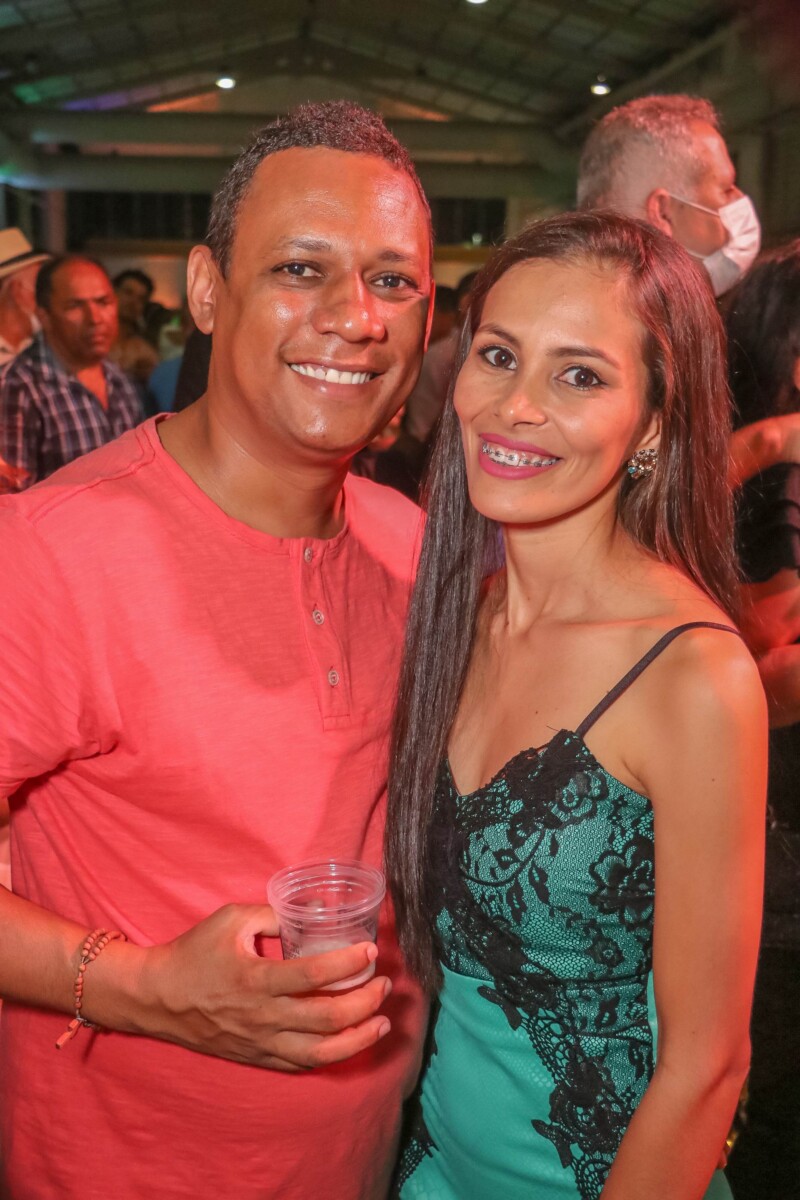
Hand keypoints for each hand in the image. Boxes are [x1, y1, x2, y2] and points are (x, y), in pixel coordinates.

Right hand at [118, 904, 391, 1071]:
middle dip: (365, 1002)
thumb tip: (315, 908)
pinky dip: (331, 1056)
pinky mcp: (257, 1058)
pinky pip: (301, 1065)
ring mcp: (260, 1043)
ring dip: (358, 1038)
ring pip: (321, 1052)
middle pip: (326, 1017)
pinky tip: (349, 1041)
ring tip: (383, 1023)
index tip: (370, 950)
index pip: (313, 975)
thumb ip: (273, 914)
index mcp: (255, 979)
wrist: (157, 998)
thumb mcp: (230, 919)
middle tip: (384, 984)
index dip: (348, 963)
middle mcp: (261, 1016)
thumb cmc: (194, 953)